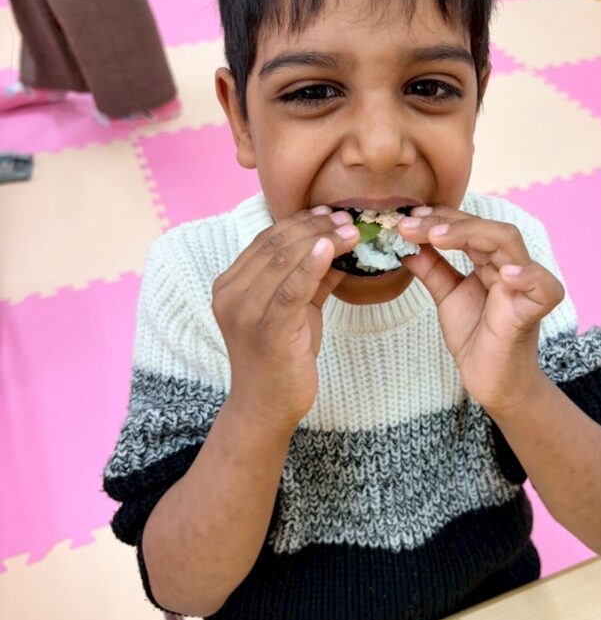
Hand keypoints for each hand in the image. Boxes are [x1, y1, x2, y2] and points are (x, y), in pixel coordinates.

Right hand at [212, 207, 358, 429]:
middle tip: (346, 217)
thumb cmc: (280, 358)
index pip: (266, 241)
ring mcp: (245, 312)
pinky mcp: (267, 330)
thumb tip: (340, 245)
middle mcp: (230, 295)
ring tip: (351, 230)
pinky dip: (313, 266)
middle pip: (275, 246)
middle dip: (314, 227)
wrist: (266, 407)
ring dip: (321, 240)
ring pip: (285, 262)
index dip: (299, 222)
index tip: (328, 212)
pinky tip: (333, 249)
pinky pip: (292, 290)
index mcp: (229, 285)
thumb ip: (310, 278)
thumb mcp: (295, 310)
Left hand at [399, 207, 564, 416]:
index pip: (468, 226)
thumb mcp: (446, 297)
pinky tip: (504, 273)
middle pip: (486, 228)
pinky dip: (527, 275)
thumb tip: (406, 243)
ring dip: (472, 234)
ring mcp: (524, 285)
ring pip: (509, 243)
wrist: (491, 381)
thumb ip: (431, 268)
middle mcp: (509, 265)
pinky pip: (543, 286)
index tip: (406, 219)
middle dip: (448, 223)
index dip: (440, 218)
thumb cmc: (475, 336)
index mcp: (490, 260)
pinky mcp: (535, 309)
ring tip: (437, 237)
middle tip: (411, 226)